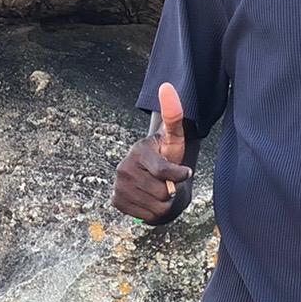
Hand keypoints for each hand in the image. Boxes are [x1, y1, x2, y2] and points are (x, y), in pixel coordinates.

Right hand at [112, 81, 193, 223]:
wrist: (152, 178)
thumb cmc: (167, 156)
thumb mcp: (175, 138)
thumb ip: (174, 115)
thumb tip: (167, 86)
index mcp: (138, 151)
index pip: (165, 173)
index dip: (179, 176)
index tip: (184, 172)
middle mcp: (124, 168)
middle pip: (162, 193)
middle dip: (171, 191)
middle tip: (166, 182)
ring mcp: (118, 185)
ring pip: (156, 207)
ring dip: (164, 203)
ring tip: (158, 190)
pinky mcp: (116, 201)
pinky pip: (146, 216)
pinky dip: (152, 212)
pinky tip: (149, 199)